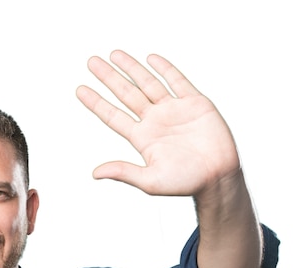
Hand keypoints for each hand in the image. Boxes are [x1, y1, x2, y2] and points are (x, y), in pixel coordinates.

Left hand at [76, 51, 239, 197]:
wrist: (218, 176)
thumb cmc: (186, 182)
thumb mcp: (150, 180)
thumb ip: (123, 172)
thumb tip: (95, 173)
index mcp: (142, 138)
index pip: (113, 116)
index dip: (96, 102)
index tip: (80, 90)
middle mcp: (154, 121)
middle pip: (126, 94)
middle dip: (109, 78)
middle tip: (92, 62)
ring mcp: (174, 110)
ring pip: (148, 83)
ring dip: (131, 68)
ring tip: (114, 54)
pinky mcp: (195, 103)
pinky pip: (177, 81)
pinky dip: (165, 68)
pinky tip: (151, 59)